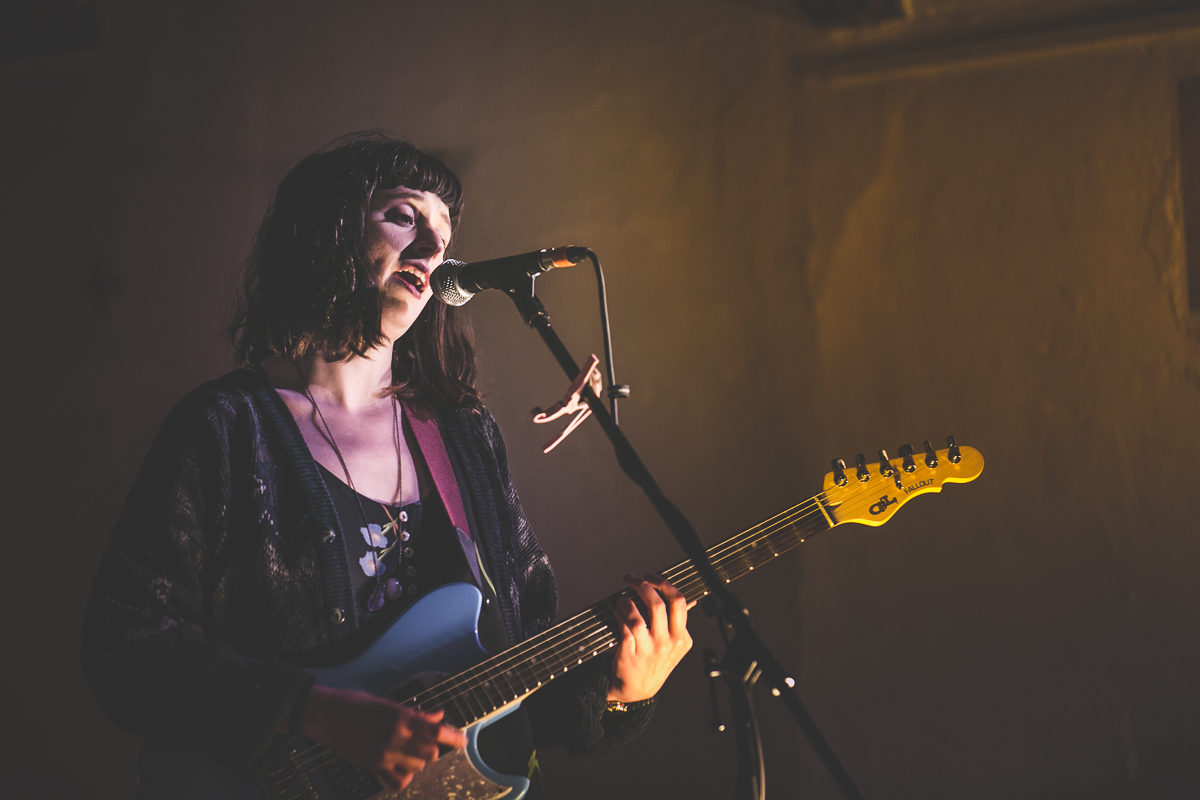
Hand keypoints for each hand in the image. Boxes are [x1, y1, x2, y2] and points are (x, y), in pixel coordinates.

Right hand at [297, 685, 466, 790]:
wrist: (327, 715)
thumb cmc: (357, 703)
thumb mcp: (390, 704)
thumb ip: (417, 715)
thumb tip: (439, 716)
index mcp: (402, 717)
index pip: (437, 731)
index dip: (454, 737)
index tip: (463, 741)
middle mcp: (396, 737)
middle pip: (431, 752)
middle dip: (433, 748)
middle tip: (427, 742)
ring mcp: (385, 754)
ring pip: (418, 766)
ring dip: (420, 760)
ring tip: (411, 750)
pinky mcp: (373, 765)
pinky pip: (398, 780)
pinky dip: (405, 776)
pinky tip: (402, 767)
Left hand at [608, 573, 693, 703]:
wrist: (638, 688)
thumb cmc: (655, 661)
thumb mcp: (675, 645)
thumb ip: (679, 622)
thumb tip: (691, 601)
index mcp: (681, 638)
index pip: (678, 602)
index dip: (664, 584)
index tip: (652, 577)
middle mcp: (667, 644)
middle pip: (658, 605)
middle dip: (643, 586)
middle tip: (632, 579)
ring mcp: (649, 650)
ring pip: (638, 617)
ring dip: (626, 602)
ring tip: (622, 599)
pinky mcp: (630, 654)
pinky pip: (623, 627)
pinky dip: (619, 615)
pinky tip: (617, 611)